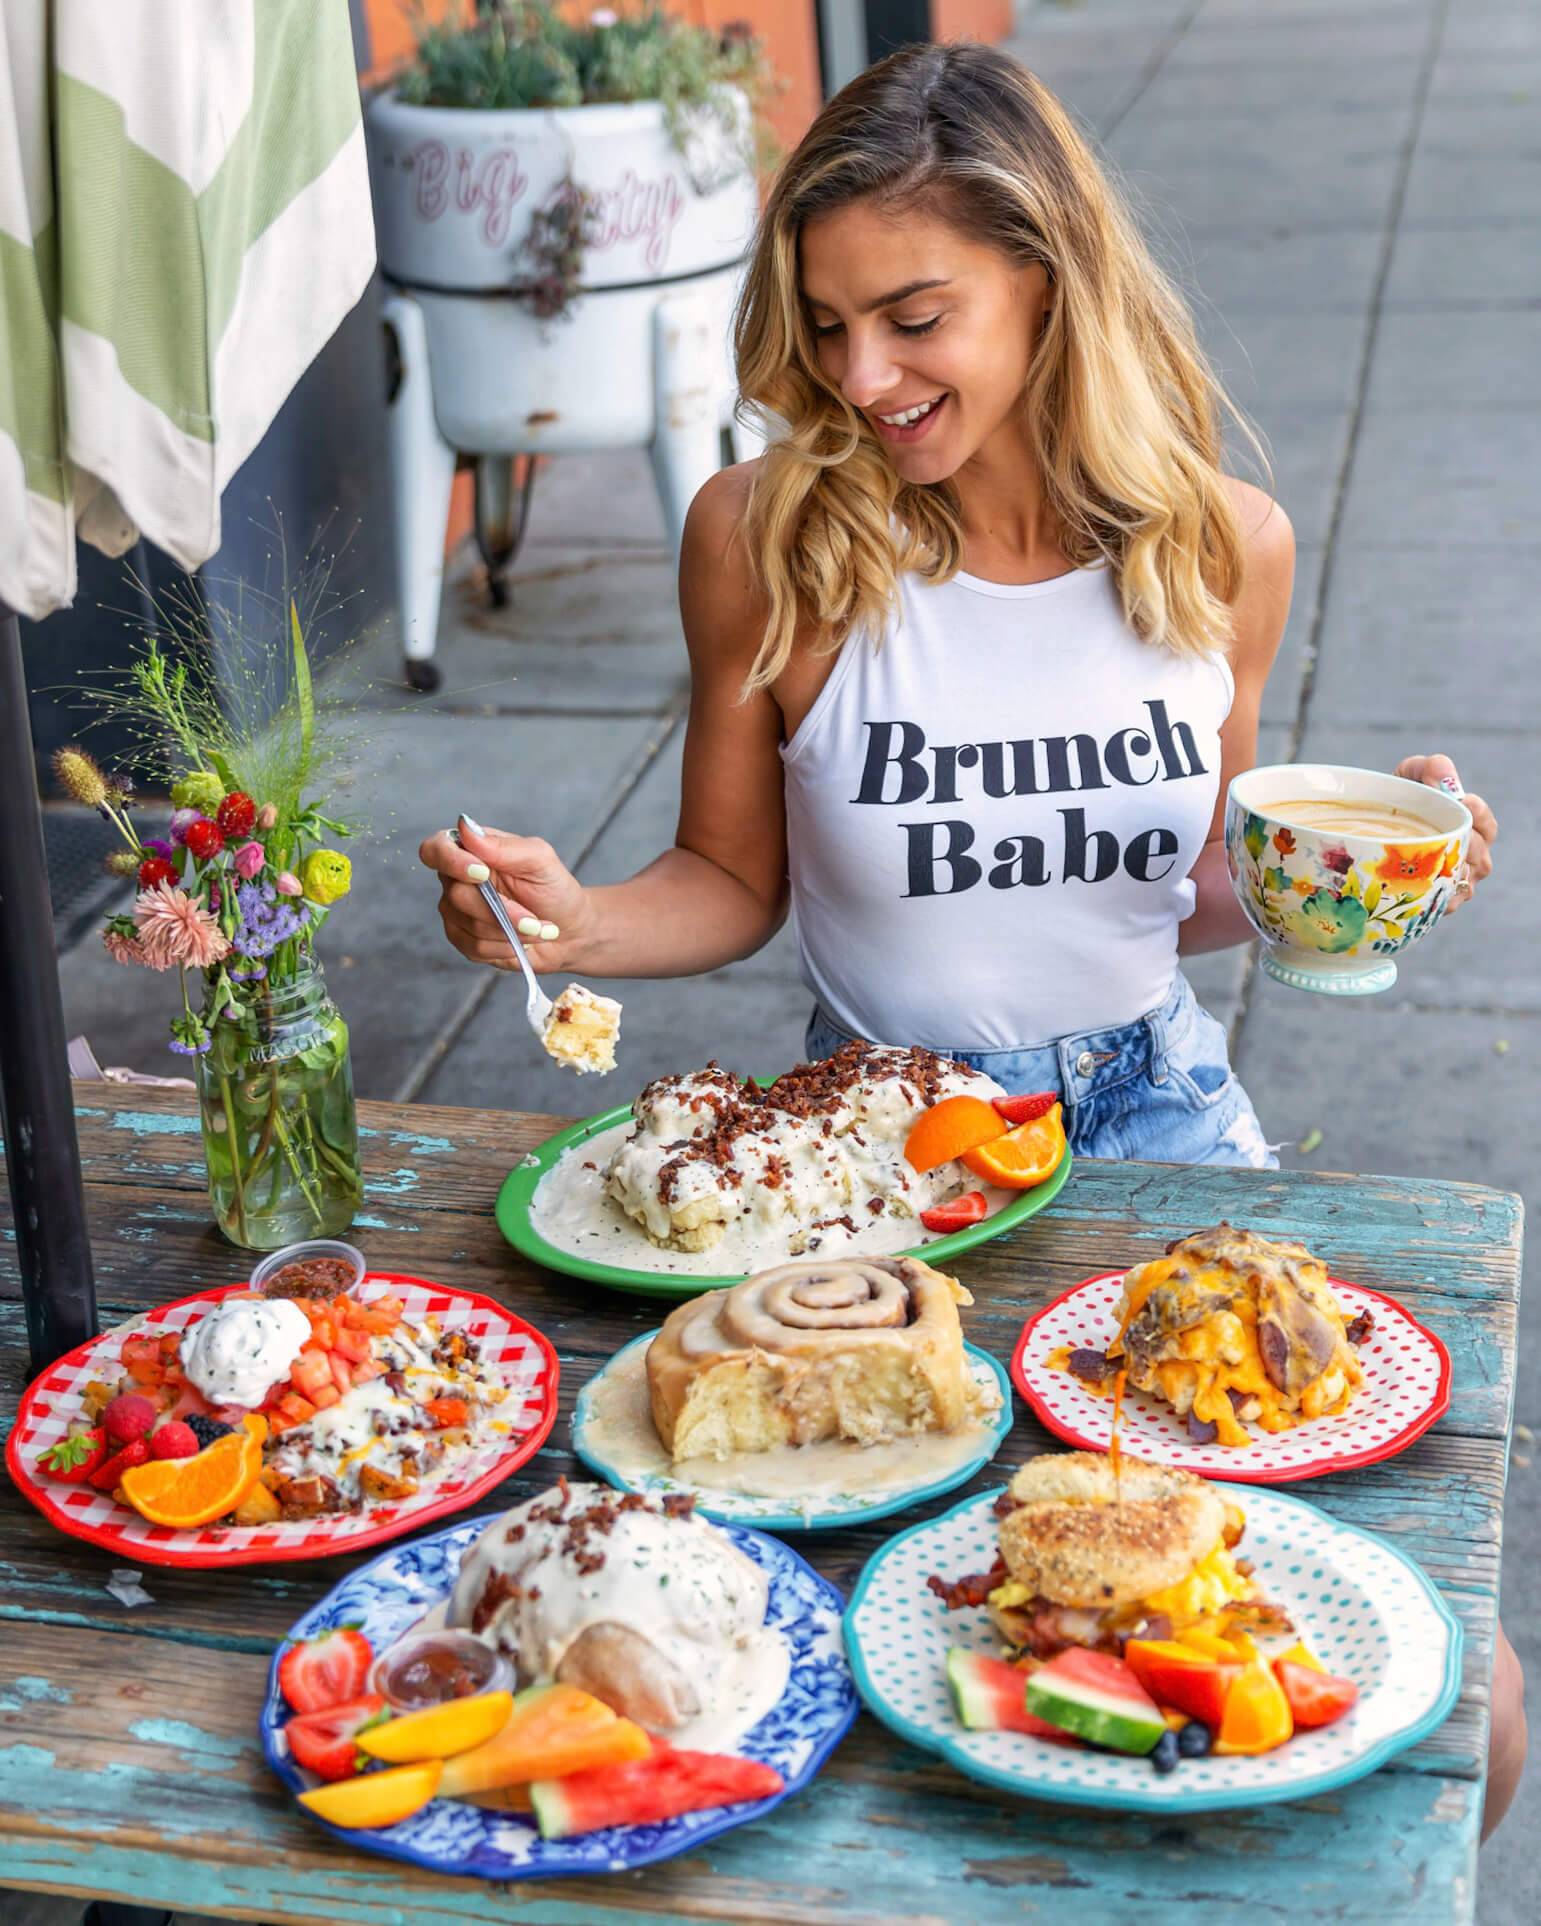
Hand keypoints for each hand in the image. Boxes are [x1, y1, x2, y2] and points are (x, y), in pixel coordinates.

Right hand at [418, 815, 589, 971]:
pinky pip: (473, 947)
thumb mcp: (539, 860)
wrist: (568, 930)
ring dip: (509, 930)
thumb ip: (504, 847)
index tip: (482, 873)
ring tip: (536, 928)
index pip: (436, 849)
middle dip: (502, 910)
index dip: (451, 861)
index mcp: (471, 851)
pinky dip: (504, 947)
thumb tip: (466, 827)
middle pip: (457, 895)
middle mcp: (457, 880)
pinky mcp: (464, 939)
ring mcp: (457, 911)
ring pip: (468, 924)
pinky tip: (521, 941)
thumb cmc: (554, 888)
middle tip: (534, 917)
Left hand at [1394, 753, 1496, 913]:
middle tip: (1444, 834)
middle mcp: (1471, 856)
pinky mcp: (1438, 902)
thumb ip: (1429, 768)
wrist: (1367, 832)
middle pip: (1480, 856)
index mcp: (1471, 826)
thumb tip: (1443, 779)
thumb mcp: (1410, 776)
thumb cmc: (1398, 803)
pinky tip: (1421, 888)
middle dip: (1465, 845)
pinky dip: (1436, 896)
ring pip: (1464, 881)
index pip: (1487, 824)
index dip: (1479, 814)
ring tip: (1430, 862)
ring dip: (1448, 872)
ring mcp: (1456, 881)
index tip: (1463, 801)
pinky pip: (1445, 903)